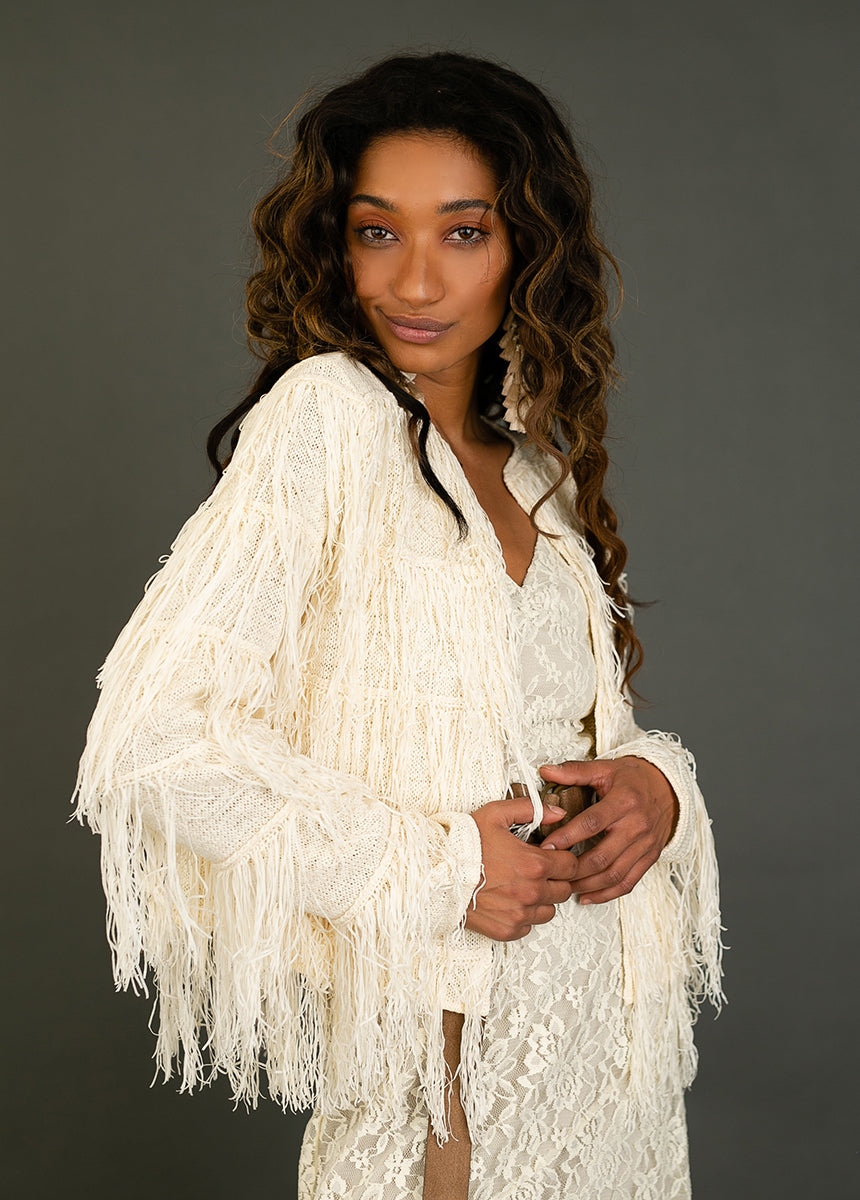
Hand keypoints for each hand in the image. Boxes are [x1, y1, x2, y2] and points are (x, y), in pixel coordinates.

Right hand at [465, 796, 580, 940]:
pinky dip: (523, 916)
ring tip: (521, 886)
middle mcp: (531, 892)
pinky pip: (528, 927)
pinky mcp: (506, 930)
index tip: (551, 857)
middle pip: (564, 890)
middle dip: (555, 879)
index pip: (571, 866)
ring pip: (549, 911)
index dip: (563, 859)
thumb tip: (558, 812)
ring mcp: (519, 914)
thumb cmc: (462, 844)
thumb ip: (531, 810)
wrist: (433, 872)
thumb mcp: (495, 814)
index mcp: (534, 864)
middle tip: (536, 871)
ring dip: (541, 900)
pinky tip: (508, 901)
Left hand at [537, 757, 678, 904]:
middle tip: (551, 872)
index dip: (567, 837)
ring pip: (614, 874)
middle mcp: (637, 826)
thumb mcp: (606, 768)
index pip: (592, 823)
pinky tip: (588, 896)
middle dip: (573, 869)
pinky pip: (628, 882)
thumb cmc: (634, 779)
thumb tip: (546, 770)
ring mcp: (645, 845)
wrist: (668, 788)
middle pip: (602, 856)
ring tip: (564, 885)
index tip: (547, 846)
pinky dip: (607, 893)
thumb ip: (575, 771)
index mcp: (624, 802)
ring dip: (587, 885)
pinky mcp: (650, 858)